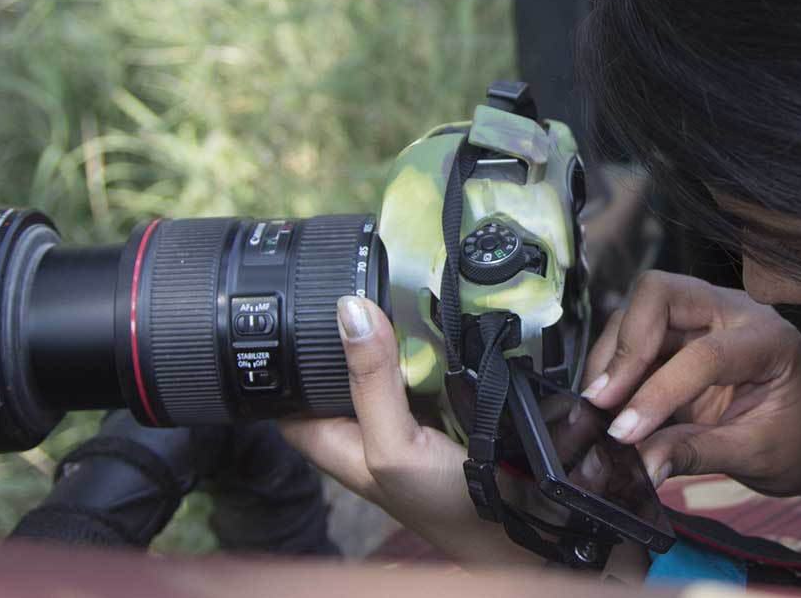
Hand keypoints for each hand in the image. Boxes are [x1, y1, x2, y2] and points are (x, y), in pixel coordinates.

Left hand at [279, 296, 536, 566]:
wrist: (514, 522)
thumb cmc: (442, 505)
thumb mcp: (394, 446)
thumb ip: (370, 382)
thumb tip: (351, 310)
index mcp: (326, 435)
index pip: (285, 378)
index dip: (290, 341)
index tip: (308, 297)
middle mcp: (358, 419)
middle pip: (338, 357)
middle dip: (353, 325)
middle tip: (367, 280)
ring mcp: (397, 408)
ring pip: (384, 353)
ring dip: (398, 330)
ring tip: (407, 291)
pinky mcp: (434, 402)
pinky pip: (425, 360)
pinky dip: (434, 342)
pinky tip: (442, 322)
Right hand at [579, 271, 800, 495]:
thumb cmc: (798, 442)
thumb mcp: (755, 455)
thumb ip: (697, 454)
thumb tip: (641, 466)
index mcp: (769, 340)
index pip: (705, 353)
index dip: (658, 393)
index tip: (624, 433)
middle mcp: (735, 312)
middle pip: (660, 293)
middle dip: (625, 344)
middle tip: (602, 401)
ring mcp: (706, 315)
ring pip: (638, 309)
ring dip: (611, 356)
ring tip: (600, 409)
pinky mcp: (681, 332)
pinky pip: (634, 333)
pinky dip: (613, 365)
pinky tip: (607, 402)